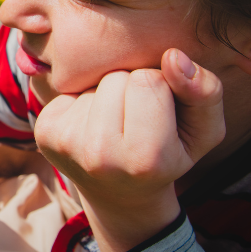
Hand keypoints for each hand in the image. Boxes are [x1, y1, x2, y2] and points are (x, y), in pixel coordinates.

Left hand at [33, 48, 224, 251]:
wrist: (120, 195)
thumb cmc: (168, 156)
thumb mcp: (203, 132)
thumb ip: (205, 92)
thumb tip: (174, 56)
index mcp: (145, 159)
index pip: (150, 80)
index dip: (162, 89)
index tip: (161, 118)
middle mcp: (99, 155)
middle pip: (117, 77)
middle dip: (132, 89)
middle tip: (136, 122)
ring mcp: (65, 143)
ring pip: (93, 80)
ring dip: (107, 93)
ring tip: (115, 123)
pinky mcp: (45, 129)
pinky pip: (70, 86)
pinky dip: (84, 99)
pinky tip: (91, 124)